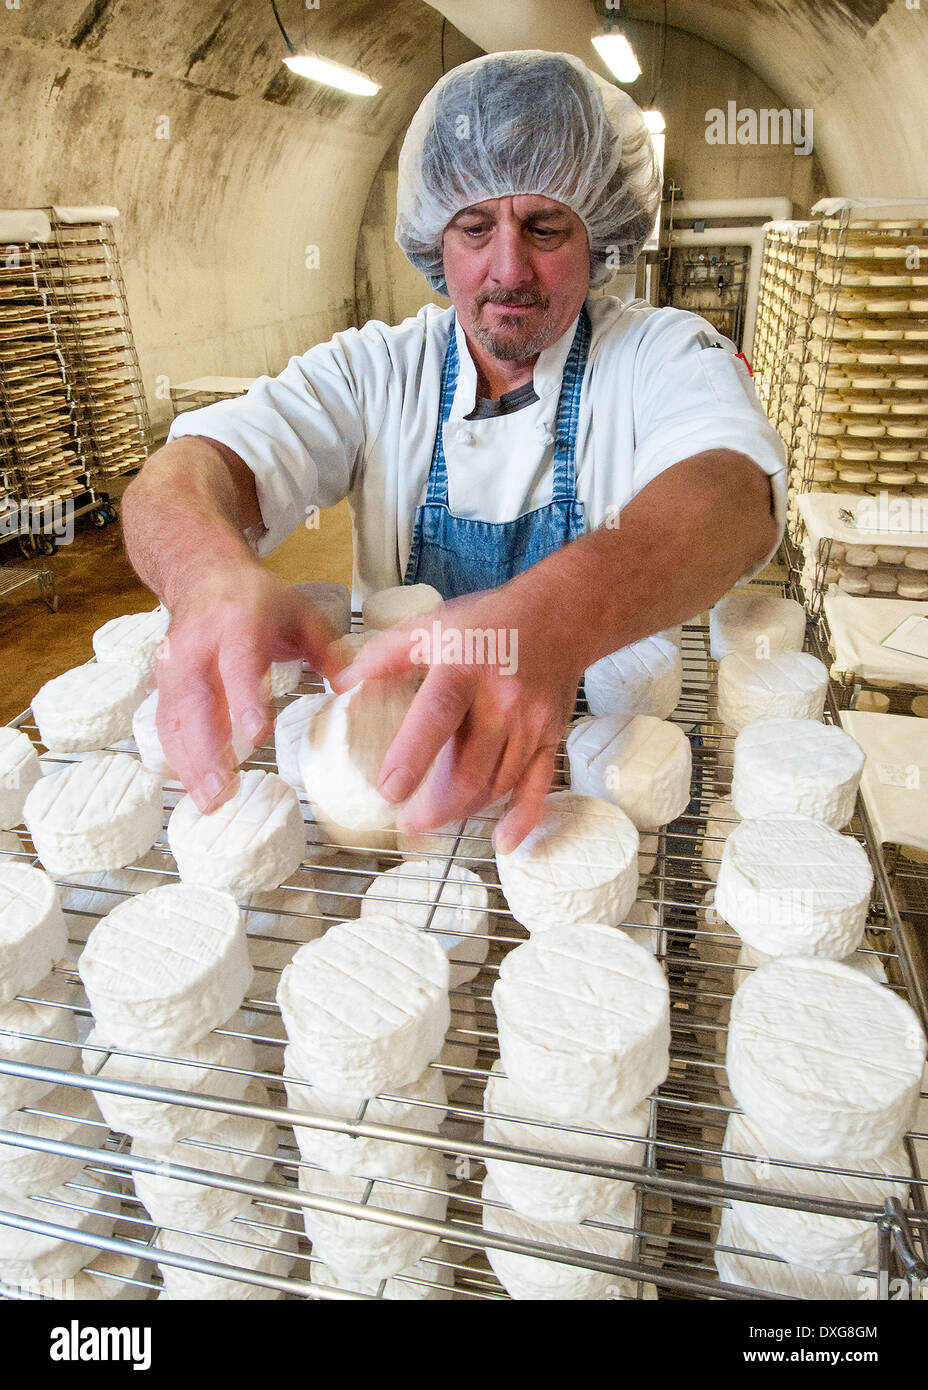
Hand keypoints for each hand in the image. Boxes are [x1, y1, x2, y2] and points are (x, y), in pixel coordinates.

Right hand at [155, 561, 341, 811]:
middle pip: (196, 699)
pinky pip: (165, 723)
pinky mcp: (164, 682)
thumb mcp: (301, 613)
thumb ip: (328, 651)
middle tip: (222, 790)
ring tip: (208, 802)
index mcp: (239, 622)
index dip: (244, 699)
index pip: (238, 662)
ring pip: (174, 718)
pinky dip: (176, 757)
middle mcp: (201, 644)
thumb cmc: (256, 598)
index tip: (255, 735)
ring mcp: (176, 664)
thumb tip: (351, 687)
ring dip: (188, 763)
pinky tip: (192, 786)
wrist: (203, 573)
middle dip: (206, 749)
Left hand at [330, 585, 583, 851]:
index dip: (412, 758)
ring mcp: (530, 723)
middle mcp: (501, 700)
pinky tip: (500, 841)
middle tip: (407, 823)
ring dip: (464, 810)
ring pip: (497, 784)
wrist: (559, 616)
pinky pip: (538, 786)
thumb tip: (341, 685)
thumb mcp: (430, 625)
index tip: (388, 791)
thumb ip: (384, 656)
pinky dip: (520, 818)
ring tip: (434, 820)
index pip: (436, 718)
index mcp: (463, 670)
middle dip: (435, 807)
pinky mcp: (550, 738)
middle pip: (469, 769)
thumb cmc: (487, 623)